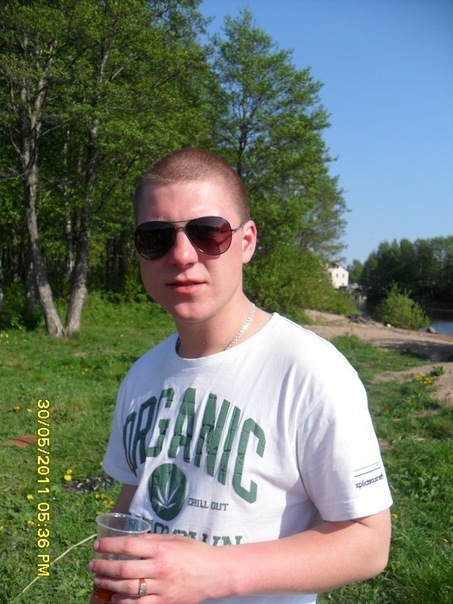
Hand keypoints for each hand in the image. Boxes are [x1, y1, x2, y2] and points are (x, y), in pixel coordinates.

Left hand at [88, 533, 222, 602]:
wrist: (215, 573)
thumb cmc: (194, 552)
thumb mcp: (174, 540)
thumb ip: (152, 541)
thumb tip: (130, 540)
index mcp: (162, 549)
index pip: (129, 545)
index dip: (109, 545)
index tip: (97, 545)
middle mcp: (160, 568)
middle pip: (124, 568)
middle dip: (104, 566)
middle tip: (92, 564)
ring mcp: (162, 588)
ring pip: (127, 589)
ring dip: (109, 584)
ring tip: (99, 579)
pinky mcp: (164, 603)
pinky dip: (123, 602)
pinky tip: (115, 597)